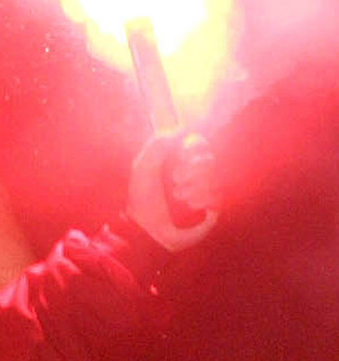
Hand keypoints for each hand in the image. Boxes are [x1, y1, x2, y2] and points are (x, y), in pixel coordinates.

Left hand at [127, 129, 217, 251]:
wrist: (148, 232)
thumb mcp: (142, 168)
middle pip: (209, 158)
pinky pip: (218, 195)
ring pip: (214, 177)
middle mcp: (193, 173)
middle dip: (192, 169)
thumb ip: (158, 144)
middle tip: (175, 180)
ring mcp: (203, 190)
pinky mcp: (211, 206)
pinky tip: (189, 205)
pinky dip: (202, 200)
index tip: (182, 154)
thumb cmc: (142, 201)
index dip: (194, 146)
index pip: (199, 142)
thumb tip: (182, 128)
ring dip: (194, 187)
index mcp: (178, 161)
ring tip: (178, 197)